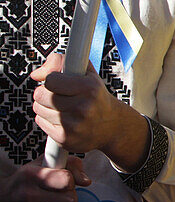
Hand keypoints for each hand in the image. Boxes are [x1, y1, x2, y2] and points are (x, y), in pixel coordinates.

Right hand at [0, 155, 90, 201]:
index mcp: (30, 175)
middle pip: (72, 198)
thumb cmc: (25, 182)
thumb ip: (68, 164)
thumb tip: (87, 181)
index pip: (67, 179)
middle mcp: (29, 195)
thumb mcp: (41, 165)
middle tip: (56, 193)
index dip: (70, 179)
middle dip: (69, 194)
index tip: (62, 180)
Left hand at [30, 54, 149, 171]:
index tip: (59, 82)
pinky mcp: (65, 138)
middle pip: (41, 95)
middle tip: (57, 95)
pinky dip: (47, 119)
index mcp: (89, 88)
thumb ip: (62, 63)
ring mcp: (73, 125)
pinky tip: (61, 119)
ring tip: (61, 108)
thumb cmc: (96, 97)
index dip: (52, 80)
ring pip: (38, 109)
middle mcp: (83, 107)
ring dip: (45, 107)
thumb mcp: (87, 74)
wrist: (112, 126)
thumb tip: (36, 74)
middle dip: (45, 93)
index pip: (50, 80)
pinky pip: (40, 122)